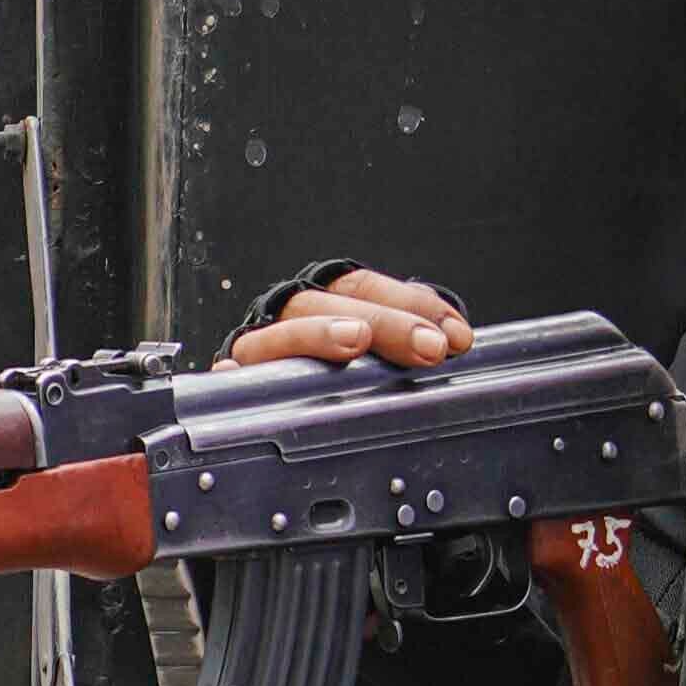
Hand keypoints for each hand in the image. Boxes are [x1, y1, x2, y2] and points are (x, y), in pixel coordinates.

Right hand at [221, 265, 471, 375]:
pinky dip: (233, 374)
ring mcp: (258, 348)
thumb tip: (456, 337)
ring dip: (318, 333)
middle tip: (430, 347)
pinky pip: (229, 377)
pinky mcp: (237, 381)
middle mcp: (288, 316)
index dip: (410, 305)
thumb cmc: (338, 369)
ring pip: (278, 333)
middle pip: (325, 304)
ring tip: (355, 340)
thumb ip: (410, 336)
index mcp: (324, 300)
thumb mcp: (381, 345)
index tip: (455, 335)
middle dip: (384, 323)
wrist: (268, 399)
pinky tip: (236, 373)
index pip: (361, 286)